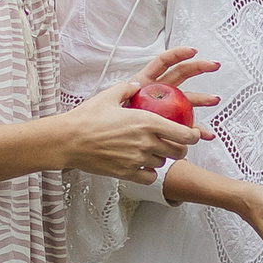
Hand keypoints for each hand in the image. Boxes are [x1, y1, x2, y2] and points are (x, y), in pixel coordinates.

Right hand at [58, 48, 220, 179]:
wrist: (68, 140)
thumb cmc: (87, 117)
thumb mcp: (108, 96)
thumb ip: (127, 88)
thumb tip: (137, 85)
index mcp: (147, 121)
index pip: (184, 134)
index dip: (193, 136)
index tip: (194, 134)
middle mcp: (146, 142)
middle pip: (178, 151)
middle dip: (180, 148)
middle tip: (175, 145)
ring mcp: (137, 160)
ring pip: (163, 163)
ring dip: (162, 158)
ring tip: (152, 152)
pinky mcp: (126, 173)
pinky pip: (149, 177)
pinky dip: (149, 173)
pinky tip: (142, 166)